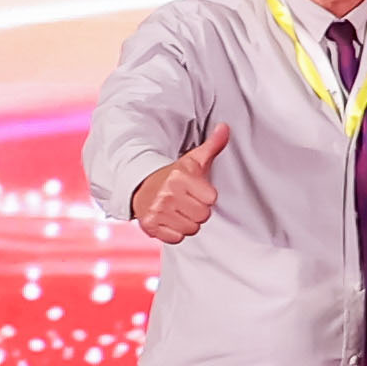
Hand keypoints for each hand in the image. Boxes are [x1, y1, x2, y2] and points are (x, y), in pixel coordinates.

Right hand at [129, 123, 230, 243]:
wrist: (141, 186)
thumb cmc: (174, 175)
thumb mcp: (193, 159)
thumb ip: (213, 145)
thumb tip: (225, 127)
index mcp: (179, 177)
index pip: (211, 199)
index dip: (206, 196)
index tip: (196, 190)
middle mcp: (166, 194)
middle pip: (203, 216)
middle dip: (198, 210)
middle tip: (187, 201)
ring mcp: (157, 211)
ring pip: (191, 229)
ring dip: (187, 222)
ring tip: (178, 210)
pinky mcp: (150, 226)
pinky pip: (176, 238)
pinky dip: (175, 232)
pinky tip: (170, 219)